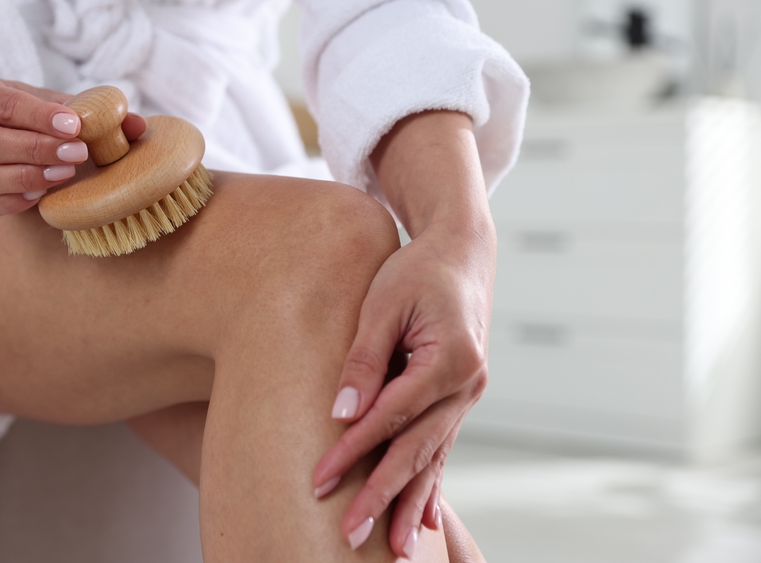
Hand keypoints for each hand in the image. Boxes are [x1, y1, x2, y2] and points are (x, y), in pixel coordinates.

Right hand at [0, 77, 145, 214]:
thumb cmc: (34, 112)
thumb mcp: (59, 102)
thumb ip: (97, 110)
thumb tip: (137, 125)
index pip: (4, 104)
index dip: (39, 116)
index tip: (74, 125)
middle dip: (36, 150)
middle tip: (78, 154)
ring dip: (27, 178)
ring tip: (64, 174)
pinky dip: (14, 202)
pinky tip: (42, 197)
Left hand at [311, 110, 493, 557]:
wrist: (461, 253)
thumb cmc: (417, 270)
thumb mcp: (384, 303)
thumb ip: (365, 359)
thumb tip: (341, 413)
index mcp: (452, 359)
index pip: (392, 416)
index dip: (354, 450)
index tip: (319, 480)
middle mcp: (468, 385)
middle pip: (417, 450)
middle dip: (382, 496)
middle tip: (349, 534)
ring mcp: (468, 396)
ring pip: (433, 458)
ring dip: (410, 504)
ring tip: (392, 548)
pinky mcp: (459, 398)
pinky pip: (443, 447)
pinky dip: (432, 483)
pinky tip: (424, 520)